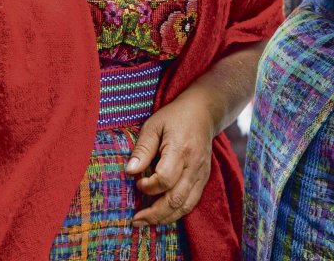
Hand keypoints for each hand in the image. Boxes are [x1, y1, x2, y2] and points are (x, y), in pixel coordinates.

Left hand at [125, 93, 213, 226]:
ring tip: (146, 221)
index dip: (149, 187)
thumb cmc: (175, 117)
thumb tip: (129, 171)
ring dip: (165, 218)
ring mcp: (202, 173)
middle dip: (154, 214)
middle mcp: (194, 165)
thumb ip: (142, 149)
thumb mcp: (154, 125)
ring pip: (185, 206)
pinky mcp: (204, 178)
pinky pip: (192, 202)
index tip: (137, 183)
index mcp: (181, 149)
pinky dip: (176, 212)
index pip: (165, 179)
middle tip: (136, 219)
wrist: (203, 112)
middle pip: (176, 199)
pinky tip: (162, 213)